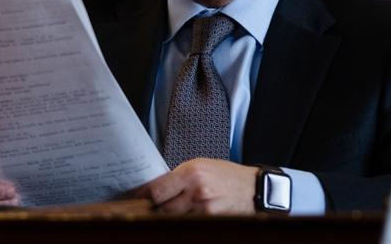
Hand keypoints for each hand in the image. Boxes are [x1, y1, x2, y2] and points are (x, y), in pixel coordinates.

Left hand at [133, 158, 257, 214]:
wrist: (255, 189)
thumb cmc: (228, 176)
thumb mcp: (203, 166)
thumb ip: (180, 177)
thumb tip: (157, 188)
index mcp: (192, 172)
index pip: (157, 190)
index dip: (143, 196)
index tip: (135, 198)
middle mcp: (197, 190)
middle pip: (162, 208)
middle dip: (154, 209)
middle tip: (149, 208)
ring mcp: (204, 208)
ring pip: (173, 219)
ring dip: (168, 217)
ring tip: (169, 211)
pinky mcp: (211, 220)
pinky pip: (188, 223)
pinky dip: (183, 221)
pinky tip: (184, 216)